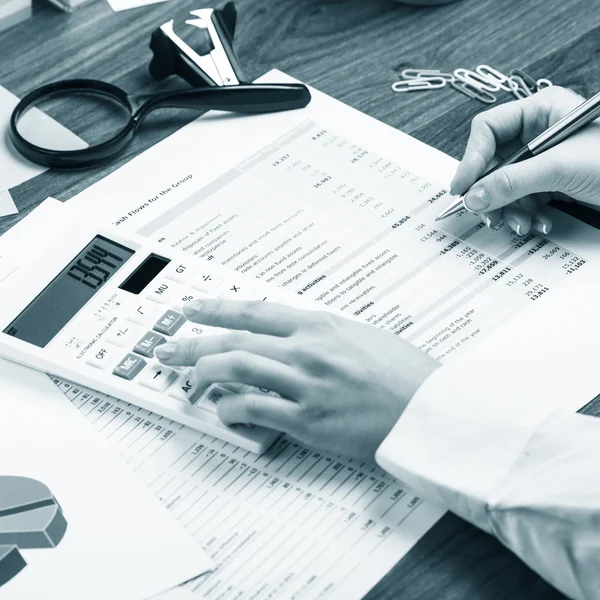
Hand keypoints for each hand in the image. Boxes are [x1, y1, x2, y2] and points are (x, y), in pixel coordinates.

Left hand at [156, 300, 439, 457]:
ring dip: (203, 373)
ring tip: (185, 379)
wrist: (429, 410)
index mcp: (319, 324)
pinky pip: (255, 409)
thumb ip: (321, 334)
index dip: (216, 309)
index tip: (191, 309)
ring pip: (236, 370)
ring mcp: (305, 384)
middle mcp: (306, 349)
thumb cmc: (404, 373)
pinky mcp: (308, 420)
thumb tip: (291, 337)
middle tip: (168, 347)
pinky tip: (222, 412)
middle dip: (193, 343)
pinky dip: (231, 409)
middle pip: (234, 340)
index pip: (253, 311)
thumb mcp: (361, 336)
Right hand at [450, 86, 599, 234]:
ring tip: (521, 225)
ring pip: (503, 187)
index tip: (463, 188)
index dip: (471, 159)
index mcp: (540, 111)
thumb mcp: (560, 167)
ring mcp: (543, 162)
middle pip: (492, 163)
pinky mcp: (549, 185)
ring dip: (508, 210)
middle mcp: (537, 134)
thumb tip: (473, 196)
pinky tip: (540, 224)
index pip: (488, 130)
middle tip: (487, 214)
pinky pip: (521, 201)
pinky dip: (525, 216)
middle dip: (491, 193)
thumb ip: (512, 181)